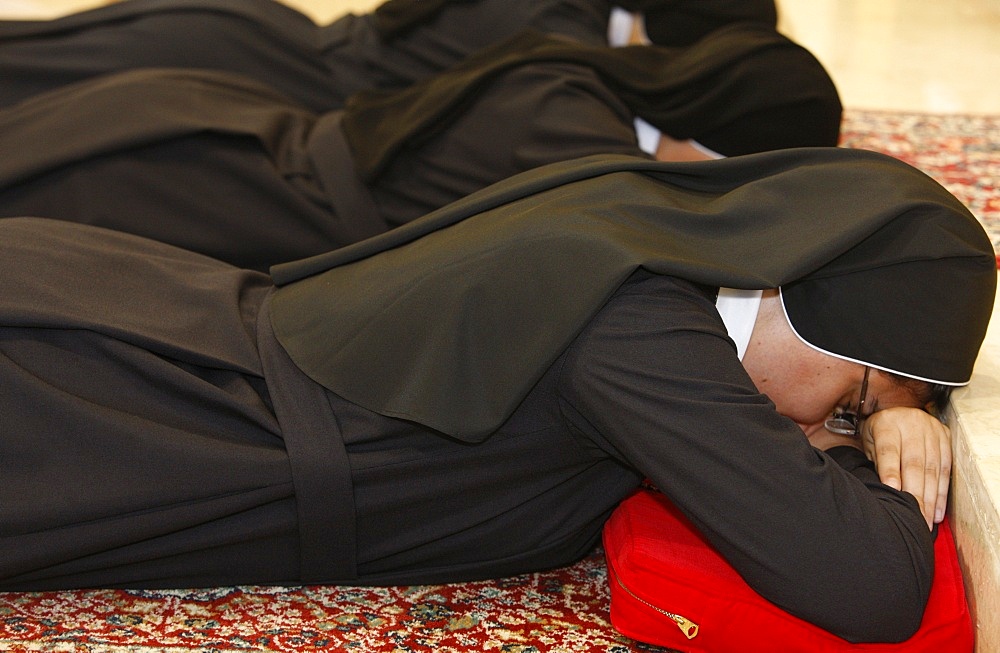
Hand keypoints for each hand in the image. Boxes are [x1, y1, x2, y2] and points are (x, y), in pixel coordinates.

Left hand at [861, 407, 950, 528]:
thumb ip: (875, 463)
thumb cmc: (879, 434)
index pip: (889, 451)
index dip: (890, 472)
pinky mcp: (946, 436)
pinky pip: (946, 468)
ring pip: (932, 468)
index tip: (892, 491)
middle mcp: (911, 424)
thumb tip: (882, 493)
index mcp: (886, 424)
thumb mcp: (870, 443)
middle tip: (913, 518)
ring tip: (926, 520)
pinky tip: (938, 511)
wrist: (898, 412)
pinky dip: (941, 493)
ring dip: (930, 498)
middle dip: (914, 494)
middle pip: (914, 463)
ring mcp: (931, 430)